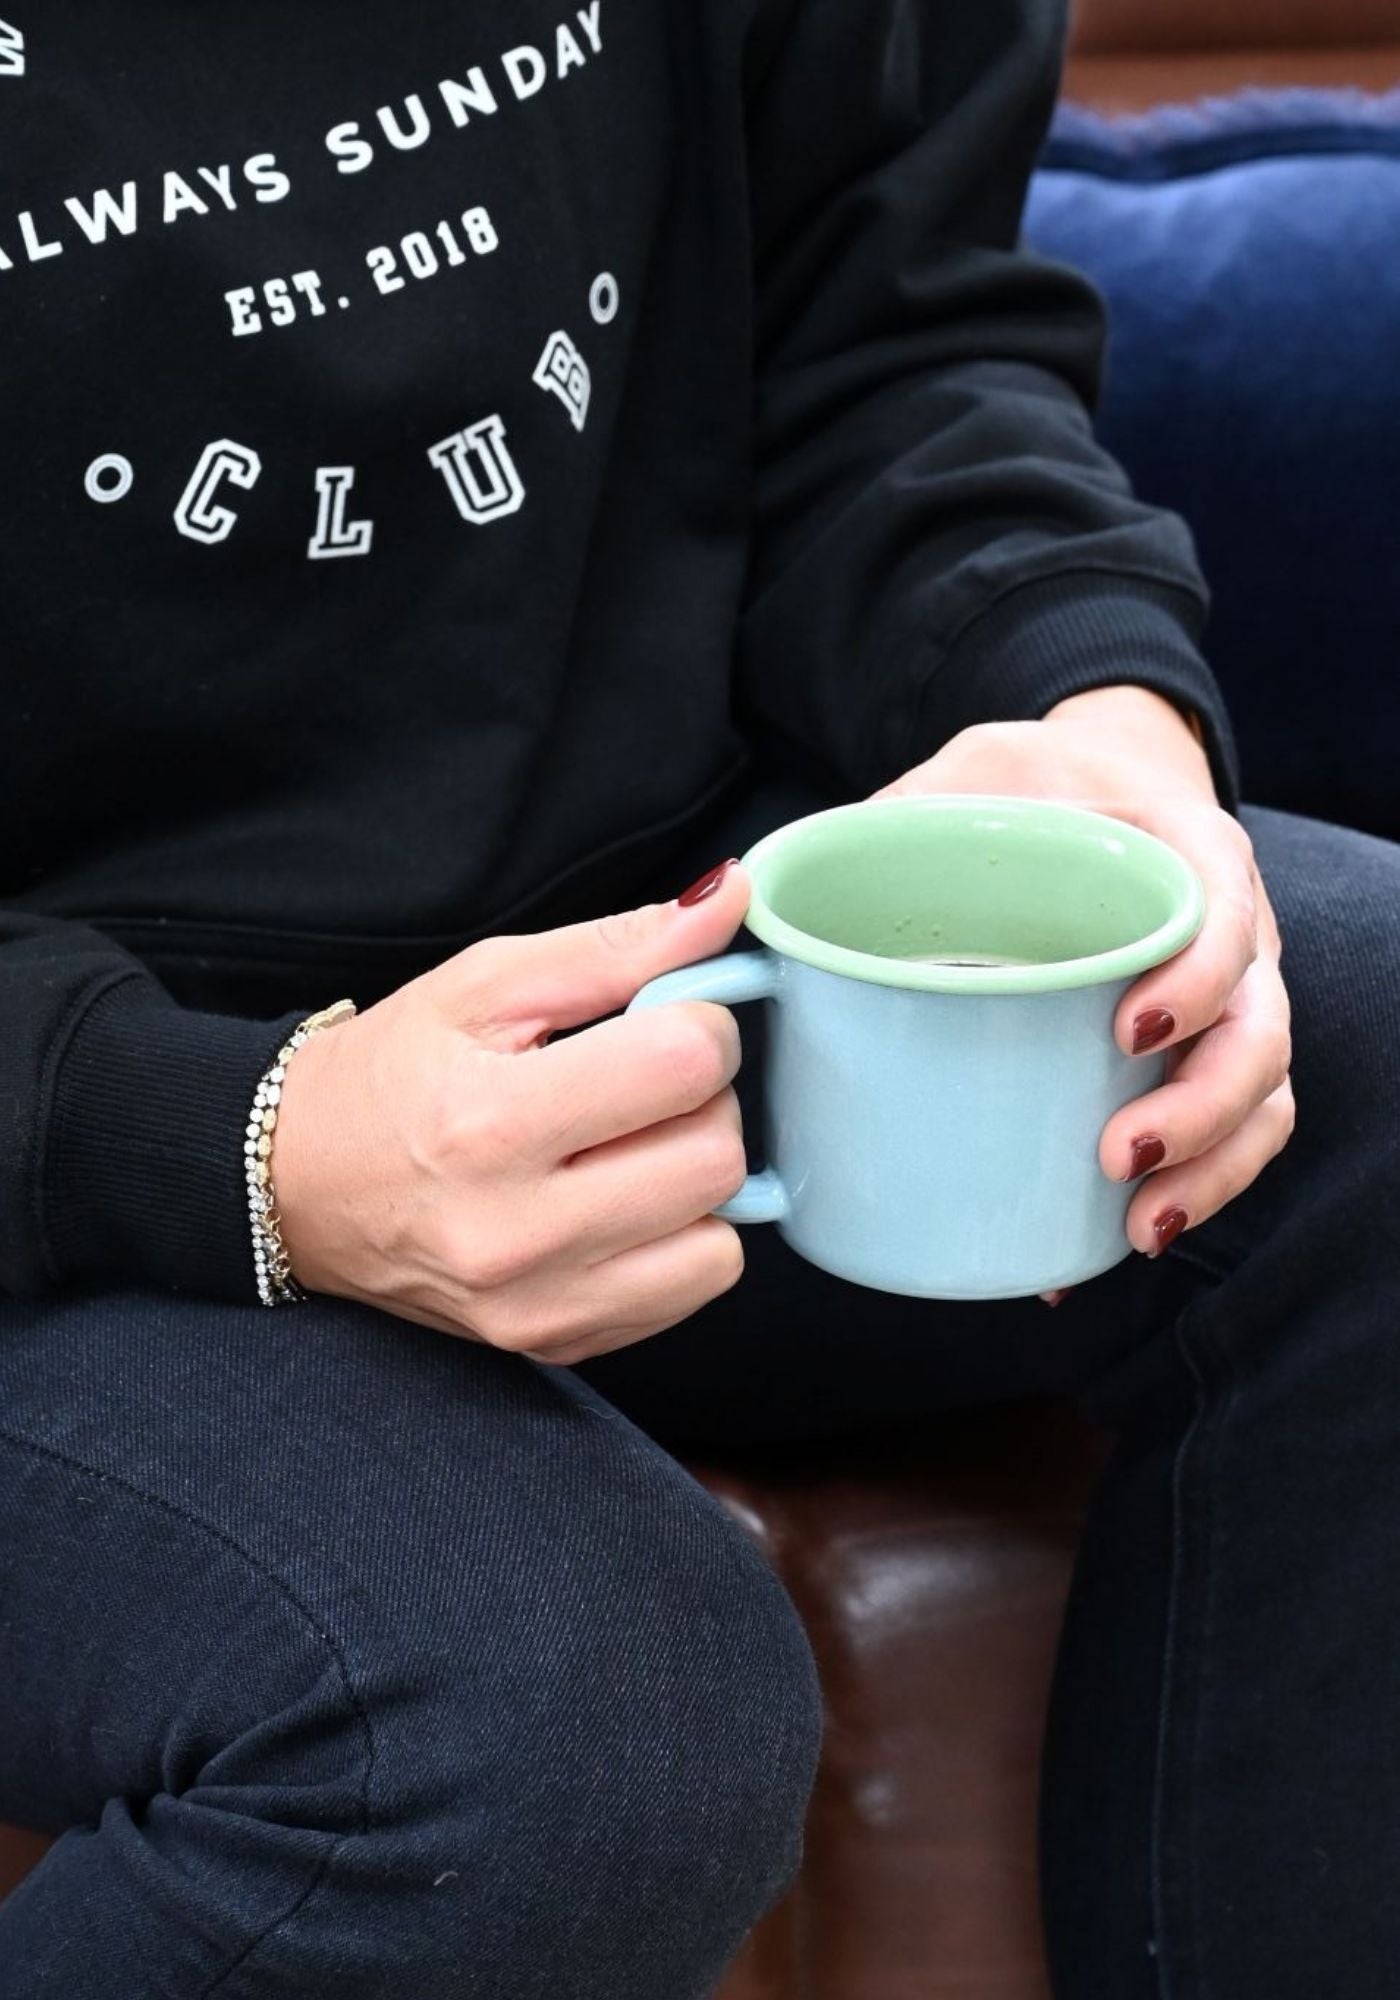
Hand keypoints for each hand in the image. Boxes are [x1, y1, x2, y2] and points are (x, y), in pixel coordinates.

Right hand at [271, 864, 751, 1364]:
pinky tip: (620, 1203)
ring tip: (632, 1148)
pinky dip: (680, 1240)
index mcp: (492, 1121)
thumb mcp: (486, 983)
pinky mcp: (556, 1344)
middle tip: (645, 1082)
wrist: (293, 1187)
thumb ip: (618, 946)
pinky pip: (691, 1291)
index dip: (700, 1022)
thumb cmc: (389, 1076)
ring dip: (698, 1181)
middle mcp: (517, 1231)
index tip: (662, 1018)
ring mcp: (539, 1304)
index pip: (686, 1062)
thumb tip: (729, 898)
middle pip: (717, 1157)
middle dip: (703, 1101)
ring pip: (722, 1240)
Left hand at [878, 687, 1294, 1273]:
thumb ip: (867, 827)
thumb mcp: (947, 778)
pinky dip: (1196, 1186)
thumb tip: (731, 899)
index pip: (1224, 914)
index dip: (1198, 980)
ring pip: (1262, 1092)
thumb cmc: (1011, 784)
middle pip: (1260, 1029)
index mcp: (1175, 845)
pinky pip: (1234, 1126)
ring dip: (1212, 1168)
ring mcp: (1224, 995)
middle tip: (1119, 1155)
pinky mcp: (1203, 1049)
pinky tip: (1119, 1238)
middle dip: (1204, 1107)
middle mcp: (1224, 925)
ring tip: (1137, 1222)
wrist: (1086, 779)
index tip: (1129, 1033)